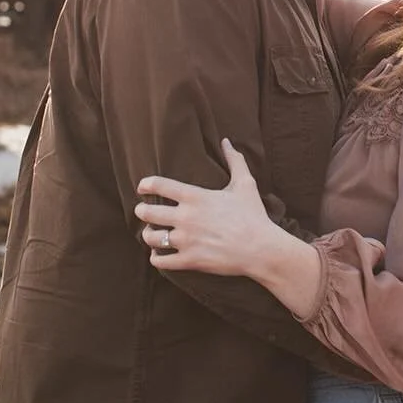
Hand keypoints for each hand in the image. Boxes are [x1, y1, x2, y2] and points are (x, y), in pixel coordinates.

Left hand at [135, 139, 275, 275]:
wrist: (261, 248)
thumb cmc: (253, 215)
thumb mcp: (245, 184)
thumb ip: (234, 160)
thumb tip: (227, 141)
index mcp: (195, 196)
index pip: (157, 185)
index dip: (145, 185)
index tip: (142, 188)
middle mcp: (185, 217)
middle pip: (146, 212)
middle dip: (141, 211)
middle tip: (143, 212)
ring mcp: (186, 240)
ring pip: (150, 238)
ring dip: (148, 235)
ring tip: (151, 233)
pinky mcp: (189, 260)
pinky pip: (161, 261)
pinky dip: (156, 258)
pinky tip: (159, 254)